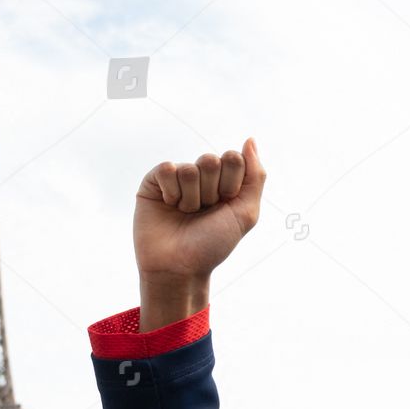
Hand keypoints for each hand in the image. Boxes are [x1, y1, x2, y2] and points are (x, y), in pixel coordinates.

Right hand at [133, 141, 265, 321]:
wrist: (180, 268)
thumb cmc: (213, 244)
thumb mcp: (246, 213)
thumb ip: (255, 176)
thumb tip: (250, 140)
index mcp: (225, 181)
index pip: (234, 158)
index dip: (231, 185)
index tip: (225, 206)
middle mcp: (202, 177)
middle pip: (211, 160)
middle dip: (210, 192)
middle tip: (203, 212)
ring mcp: (177, 178)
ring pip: (189, 168)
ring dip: (191, 198)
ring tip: (185, 214)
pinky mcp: (154, 182)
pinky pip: (167, 169)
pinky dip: (171, 192)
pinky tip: (168, 206)